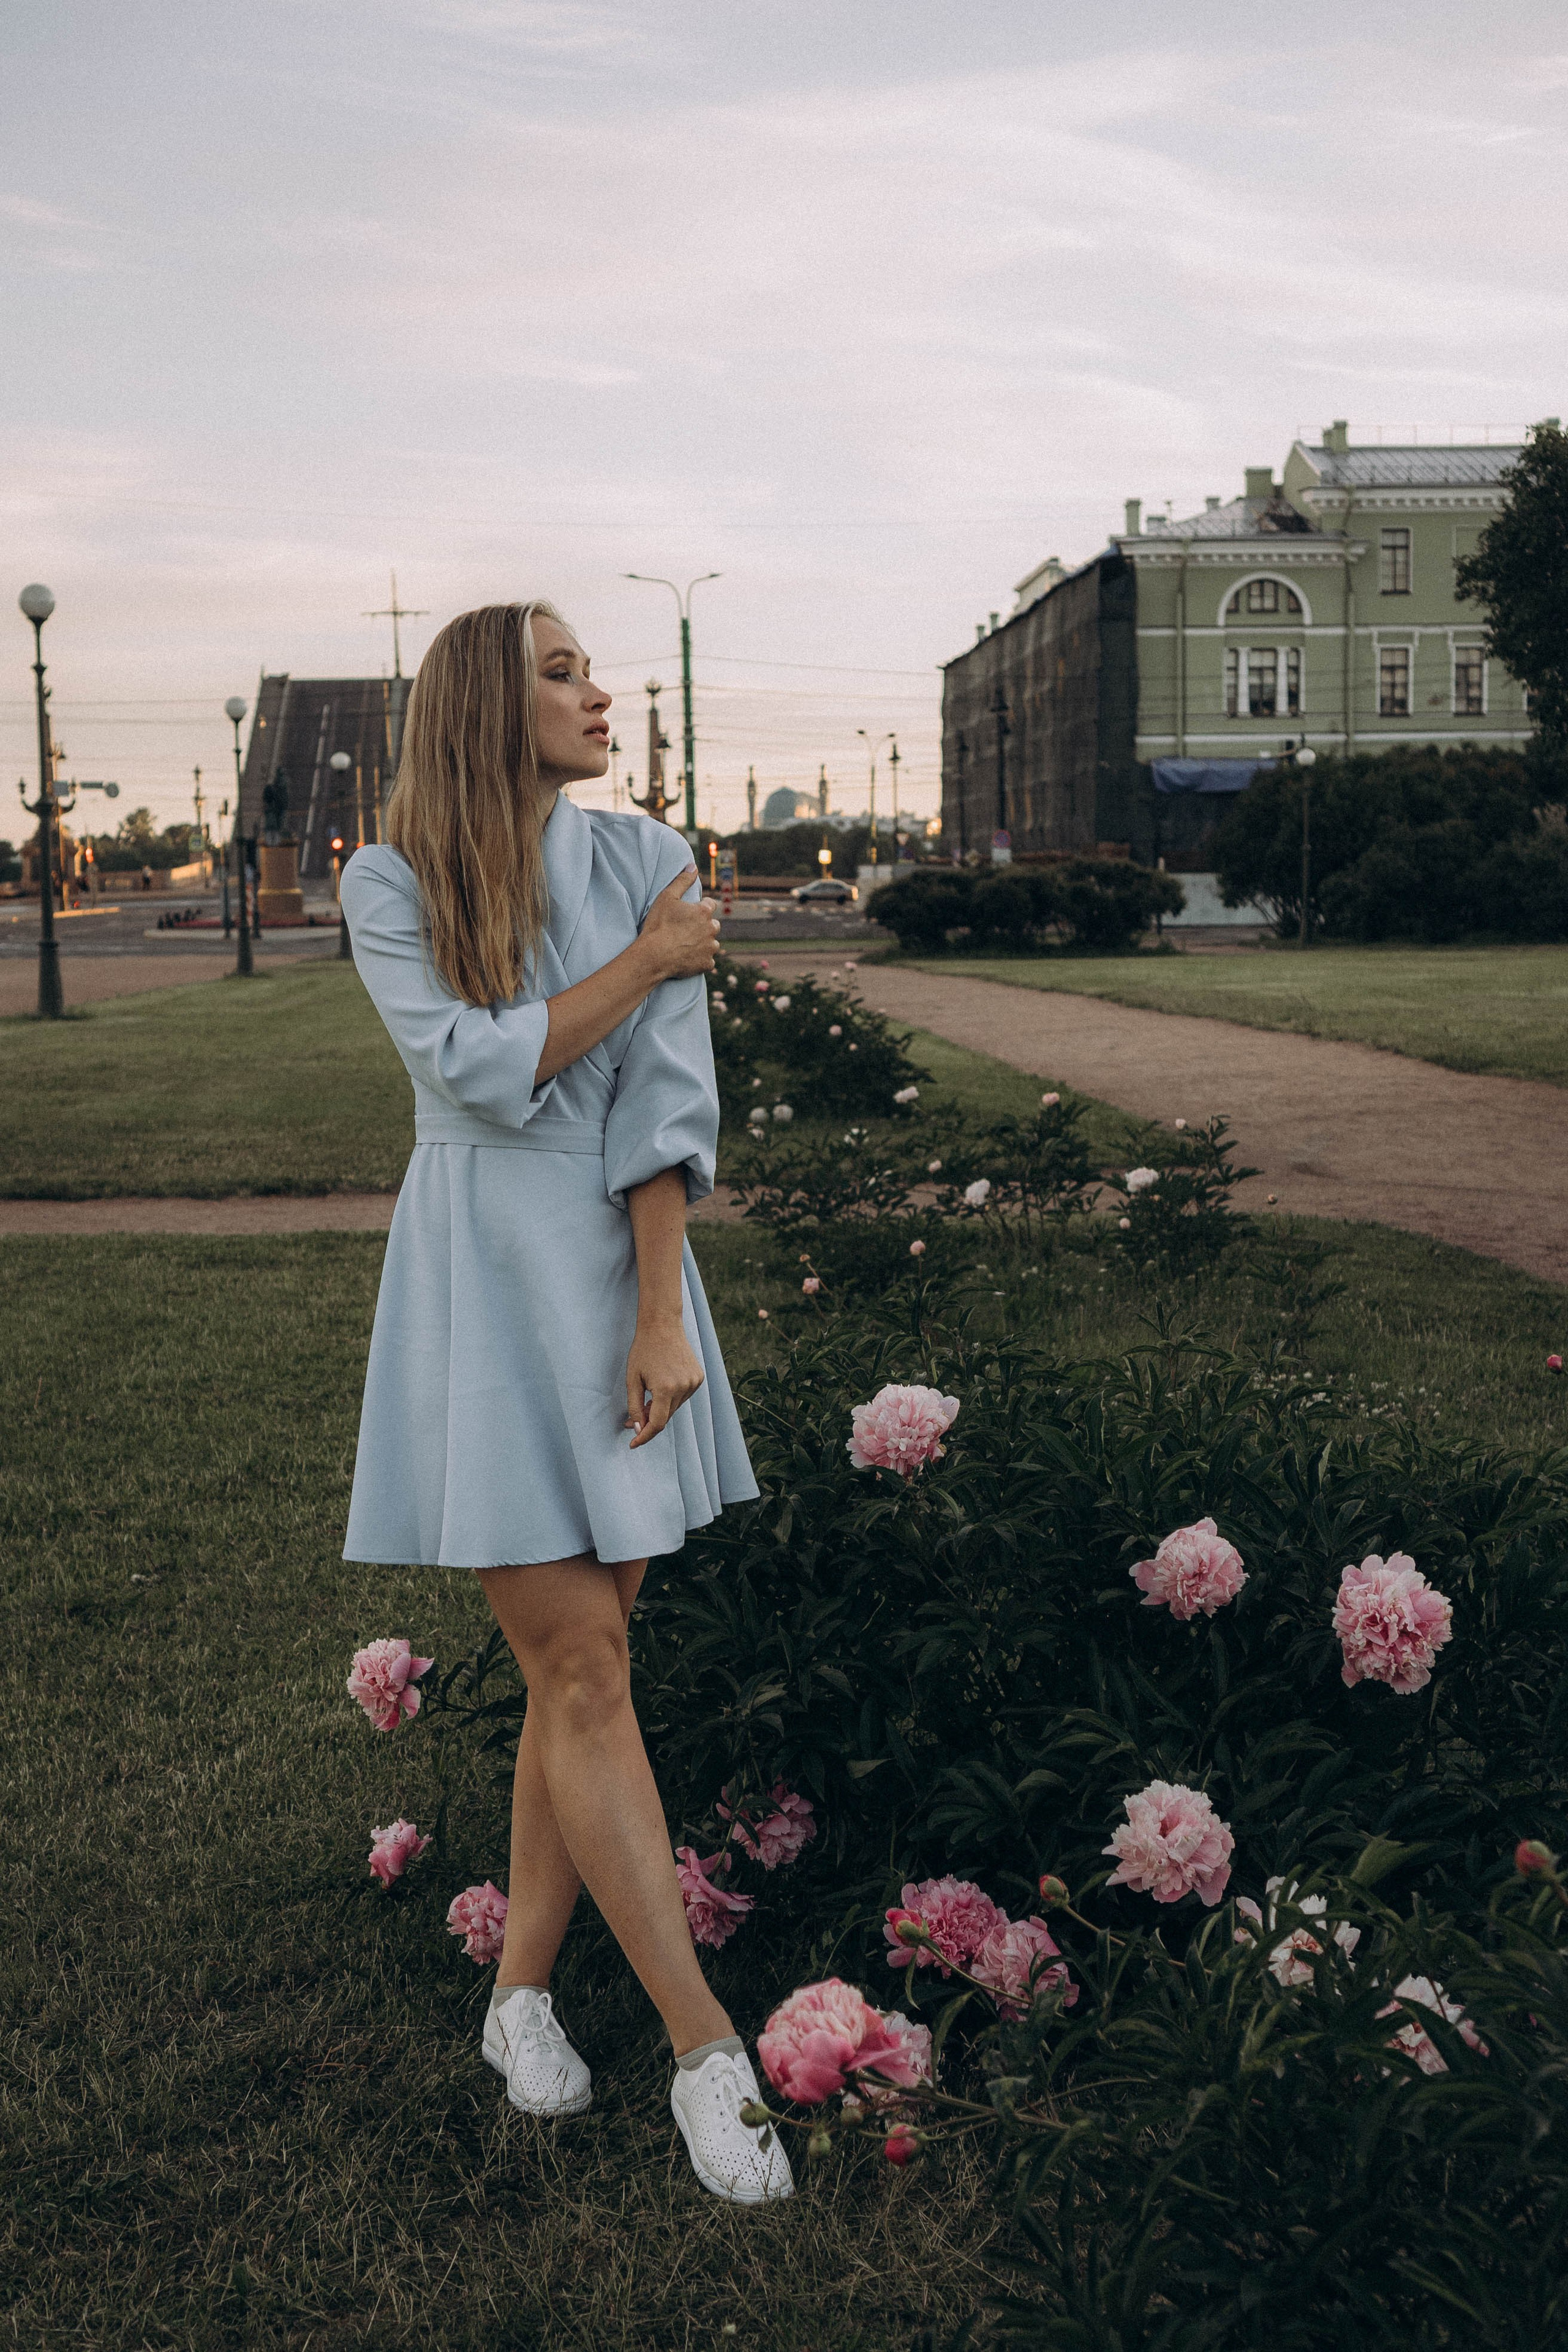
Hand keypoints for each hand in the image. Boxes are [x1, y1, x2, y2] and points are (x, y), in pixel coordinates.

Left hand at [625, 1312, 704, 1447]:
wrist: (662, 1324)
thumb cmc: (643, 1350)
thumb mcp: (632, 1379)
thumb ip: (635, 1407)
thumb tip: (637, 1428)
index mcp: (666, 1388)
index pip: (657, 1424)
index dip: (644, 1436)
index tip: (633, 1444)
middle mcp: (684, 1387)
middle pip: (666, 1416)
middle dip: (650, 1421)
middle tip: (635, 1418)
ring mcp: (694, 1382)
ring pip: (674, 1407)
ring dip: (661, 1408)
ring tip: (649, 1393)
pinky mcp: (698, 1377)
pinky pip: (683, 1396)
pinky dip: (671, 1397)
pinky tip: (663, 1383)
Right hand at [638, 868, 719, 982]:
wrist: (654, 956)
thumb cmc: (658, 925)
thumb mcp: (667, 897)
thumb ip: (682, 880)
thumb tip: (693, 866)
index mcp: (704, 912)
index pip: (710, 905)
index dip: (700, 908)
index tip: (690, 913)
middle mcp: (711, 929)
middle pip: (713, 925)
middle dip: (704, 926)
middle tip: (686, 931)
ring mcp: (710, 947)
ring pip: (712, 943)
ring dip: (704, 943)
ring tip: (686, 945)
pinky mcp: (707, 964)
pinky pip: (708, 961)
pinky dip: (700, 960)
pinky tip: (687, 958)